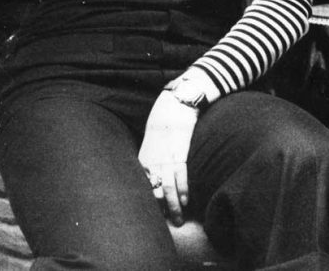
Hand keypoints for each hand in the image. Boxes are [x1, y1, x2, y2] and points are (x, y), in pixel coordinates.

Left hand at [138, 91, 198, 225]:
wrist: (174, 104)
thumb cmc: (162, 121)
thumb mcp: (150, 140)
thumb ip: (150, 158)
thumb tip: (152, 174)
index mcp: (144, 158)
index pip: (143, 186)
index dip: (148, 202)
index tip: (152, 216)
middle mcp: (153, 161)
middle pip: (155, 191)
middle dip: (161, 209)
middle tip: (167, 224)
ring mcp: (166, 158)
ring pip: (168, 187)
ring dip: (174, 206)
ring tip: (179, 219)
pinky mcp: (180, 153)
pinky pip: (181, 176)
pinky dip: (183, 190)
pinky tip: (184, 201)